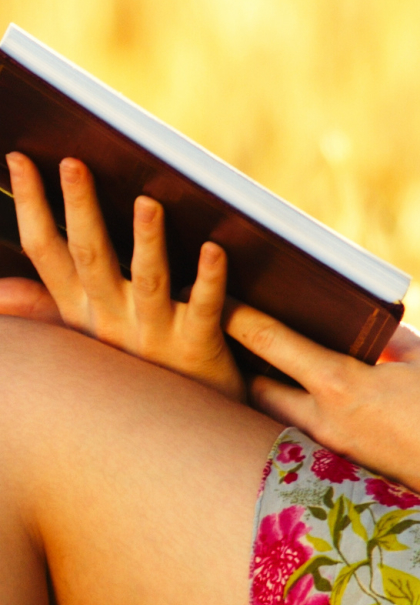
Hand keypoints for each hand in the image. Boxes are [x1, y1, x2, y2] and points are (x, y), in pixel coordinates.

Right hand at [0, 154, 246, 399]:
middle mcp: (112, 322)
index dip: (33, 206)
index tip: (19, 158)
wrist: (178, 445)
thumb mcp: (83, 344)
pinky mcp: (198, 350)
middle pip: (91, 259)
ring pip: (147, 282)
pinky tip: (214, 250)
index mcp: (82, 314)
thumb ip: (44, 313)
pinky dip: (209, 281)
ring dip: (147, 242)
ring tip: (147, 202)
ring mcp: (155, 336)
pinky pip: (203, 310)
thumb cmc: (136, 377)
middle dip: (79, 210)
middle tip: (74, 163)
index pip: (47, 253)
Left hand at [228, 305, 419, 494]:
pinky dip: (304, 415)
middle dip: (242, 363)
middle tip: (230, 334)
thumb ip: (392, 339)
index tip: (216, 297)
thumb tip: (369, 324)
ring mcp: (341, 452)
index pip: (272, 343)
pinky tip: (316, 401)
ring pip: (283, 419)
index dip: (241, 316)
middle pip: (260, 389)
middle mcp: (330, 423)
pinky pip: (314, 437)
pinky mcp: (357, 470)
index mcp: (343, 385)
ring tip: (265, 366)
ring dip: (270, 393)